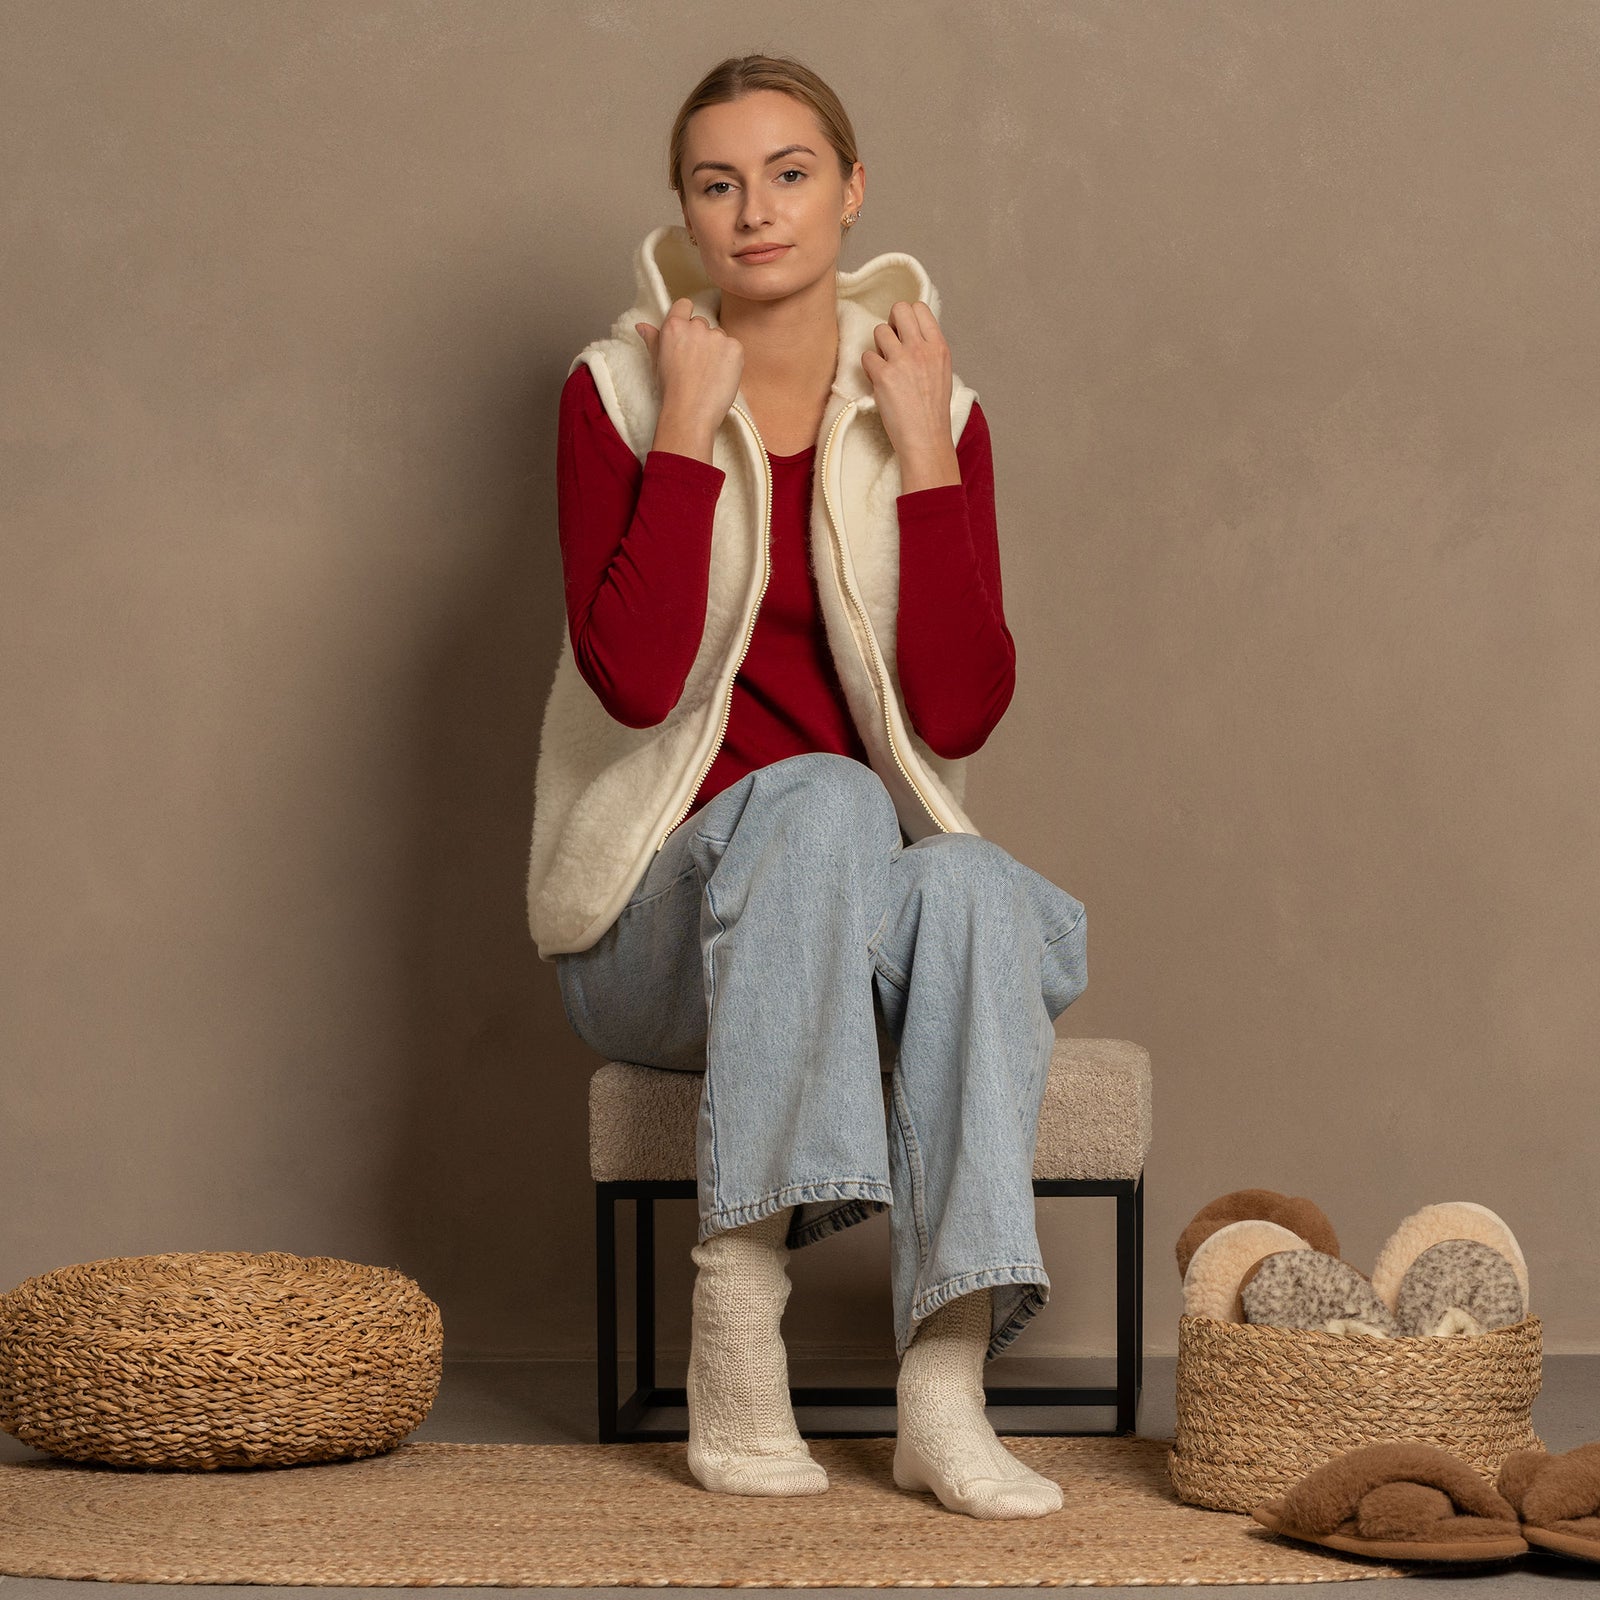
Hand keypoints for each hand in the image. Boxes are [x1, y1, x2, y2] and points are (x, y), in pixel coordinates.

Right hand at [635, 297, 743, 429]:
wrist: (691, 412)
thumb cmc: (671, 391)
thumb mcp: (656, 363)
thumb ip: (652, 339)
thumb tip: (642, 326)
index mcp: (674, 326)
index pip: (684, 305)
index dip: (686, 317)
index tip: (687, 334)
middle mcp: (696, 326)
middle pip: (702, 323)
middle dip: (700, 339)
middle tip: (696, 364)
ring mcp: (717, 336)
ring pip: (719, 336)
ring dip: (716, 349)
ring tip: (709, 374)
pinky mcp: (735, 348)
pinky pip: (734, 347)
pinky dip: (730, 360)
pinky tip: (721, 376)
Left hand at [860, 300, 959, 487]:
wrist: (926, 439)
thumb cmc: (932, 412)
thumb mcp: (941, 373)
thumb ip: (928, 350)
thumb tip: (909, 333)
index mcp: (939, 347)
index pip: (919, 308)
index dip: (907, 317)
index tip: (904, 333)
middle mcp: (922, 349)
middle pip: (898, 309)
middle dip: (891, 323)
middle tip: (891, 344)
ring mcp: (902, 361)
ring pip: (879, 331)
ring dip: (878, 347)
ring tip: (886, 367)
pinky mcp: (884, 376)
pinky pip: (867, 357)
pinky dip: (869, 369)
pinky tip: (879, 383)